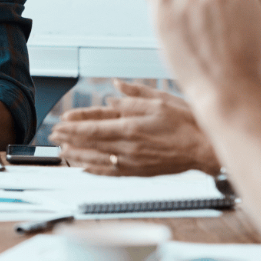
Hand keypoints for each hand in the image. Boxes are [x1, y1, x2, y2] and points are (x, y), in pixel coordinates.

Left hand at [51, 81, 221, 175]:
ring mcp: (132, 162)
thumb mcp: (160, 100)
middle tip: (54, 137)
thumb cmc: (187, 123)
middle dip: (70, 140)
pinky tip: (85, 168)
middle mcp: (127, 147)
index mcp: (130, 127)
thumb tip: (114, 87)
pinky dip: (95, 170)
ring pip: (97, 160)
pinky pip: (111, 173)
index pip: (93, 127)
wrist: (206, 149)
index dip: (74, 127)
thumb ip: (134, 95)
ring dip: (77, 156)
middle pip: (90, 143)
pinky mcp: (140, 172)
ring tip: (63, 152)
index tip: (60, 124)